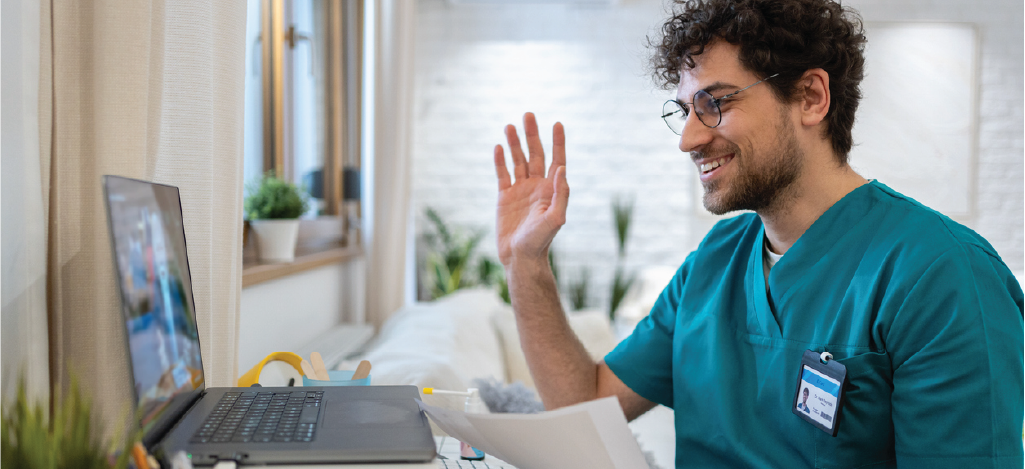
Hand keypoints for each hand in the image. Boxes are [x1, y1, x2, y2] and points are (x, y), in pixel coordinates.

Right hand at [494, 112, 568, 266]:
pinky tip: (498, 147)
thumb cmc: (541, 241)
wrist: (521, 258)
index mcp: (551, 189)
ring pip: (518, 160)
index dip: (558, 142)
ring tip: (510, 125)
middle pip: (535, 154)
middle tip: (528, 115)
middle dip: (532, 135)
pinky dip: (500, 161)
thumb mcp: (556, 218)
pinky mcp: (505, 197)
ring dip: (514, 143)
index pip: (556, 159)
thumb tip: (562, 168)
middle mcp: (537, 186)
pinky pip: (502, 174)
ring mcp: (520, 190)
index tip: (558, 123)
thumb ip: (561, 193)